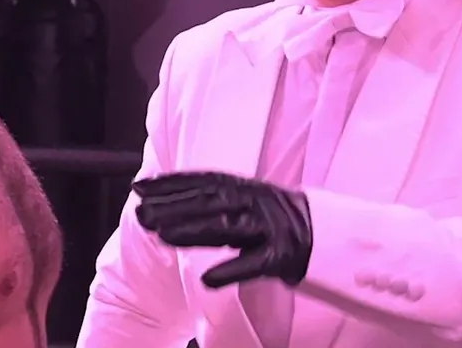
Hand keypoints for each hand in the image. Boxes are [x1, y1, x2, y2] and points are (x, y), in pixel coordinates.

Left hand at [133, 171, 313, 288]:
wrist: (322, 236)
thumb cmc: (270, 222)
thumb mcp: (241, 205)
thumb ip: (206, 204)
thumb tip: (156, 204)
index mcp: (244, 188)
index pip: (203, 181)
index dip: (171, 183)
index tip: (139, 188)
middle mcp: (255, 202)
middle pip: (211, 203)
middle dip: (174, 207)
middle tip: (142, 215)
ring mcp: (269, 228)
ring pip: (228, 227)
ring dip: (194, 230)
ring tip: (163, 236)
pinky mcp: (281, 256)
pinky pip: (254, 264)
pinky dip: (232, 271)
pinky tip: (208, 280)